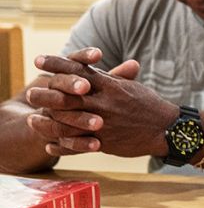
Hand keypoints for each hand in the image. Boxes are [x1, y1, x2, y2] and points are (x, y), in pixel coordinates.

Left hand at [26, 49, 174, 157]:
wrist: (167, 128)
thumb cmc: (149, 105)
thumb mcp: (129, 87)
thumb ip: (107, 79)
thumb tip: (89, 69)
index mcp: (110, 86)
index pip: (77, 71)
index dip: (56, 64)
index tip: (39, 61)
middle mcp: (104, 103)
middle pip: (66, 96)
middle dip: (45, 94)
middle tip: (31, 92)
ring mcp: (104, 124)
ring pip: (67, 122)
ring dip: (47, 121)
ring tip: (33, 120)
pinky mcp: (106, 142)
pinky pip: (77, 145)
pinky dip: (61, 146)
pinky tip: (50, 145)